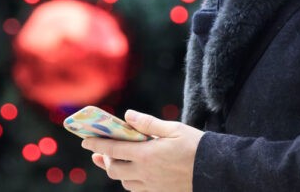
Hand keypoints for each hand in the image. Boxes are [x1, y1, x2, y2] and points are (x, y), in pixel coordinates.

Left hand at [81, 110, 201, 191]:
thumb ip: (147, 123)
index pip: (113, 149)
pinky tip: (133, 171)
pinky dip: (130, 180)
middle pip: (113, 169)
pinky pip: (137, 189)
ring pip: (124, 182)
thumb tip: (127, 115)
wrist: (214, 170)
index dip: (97, 144)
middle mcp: (145, 173)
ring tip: (115, 160)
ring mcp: (151, 185)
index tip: (85, 140)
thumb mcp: (173, 128)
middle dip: (104, 159)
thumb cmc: (196, 145)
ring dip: (117, 170)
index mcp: (146, 154)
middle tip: (101, 150)